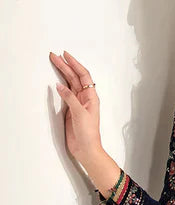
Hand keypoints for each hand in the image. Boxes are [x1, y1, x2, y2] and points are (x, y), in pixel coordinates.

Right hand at [49, 49, 102, 163]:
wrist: (86, 149)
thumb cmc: (89, 134)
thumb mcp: (79, 113)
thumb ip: (70, 98)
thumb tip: (60, 86)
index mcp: (91, 97)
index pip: (83, 75)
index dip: (75, 64)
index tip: (65, 55)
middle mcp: (85, 98)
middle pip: (75, 77)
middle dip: (65, 66)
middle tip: (54, 56)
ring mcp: (77, 104)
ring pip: (70, 84)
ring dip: (63, 73)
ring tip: (54, 62)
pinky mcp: (71, 110)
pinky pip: (65, 94)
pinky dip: (60, 86)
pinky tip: (56, 81)